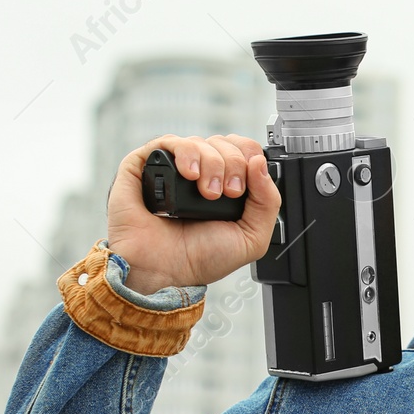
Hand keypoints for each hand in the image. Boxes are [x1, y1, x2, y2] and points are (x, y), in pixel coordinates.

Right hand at [105, 134, 280, 293]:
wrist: (165, 271)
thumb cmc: (200, 259)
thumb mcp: (251, 237)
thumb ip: (268, 201)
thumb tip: (260, 162)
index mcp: (226, 187)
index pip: (244, 152)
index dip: (249, 160)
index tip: (244, 187)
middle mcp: (201, 175)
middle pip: (225, 144)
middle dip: (233, 164)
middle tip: (227, 193)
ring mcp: (173, 170)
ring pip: (199, 142)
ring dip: (211, 162)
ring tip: (206, 192)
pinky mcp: (145, 166)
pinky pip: (168, 142)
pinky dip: (185, 151)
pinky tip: (189, 174)